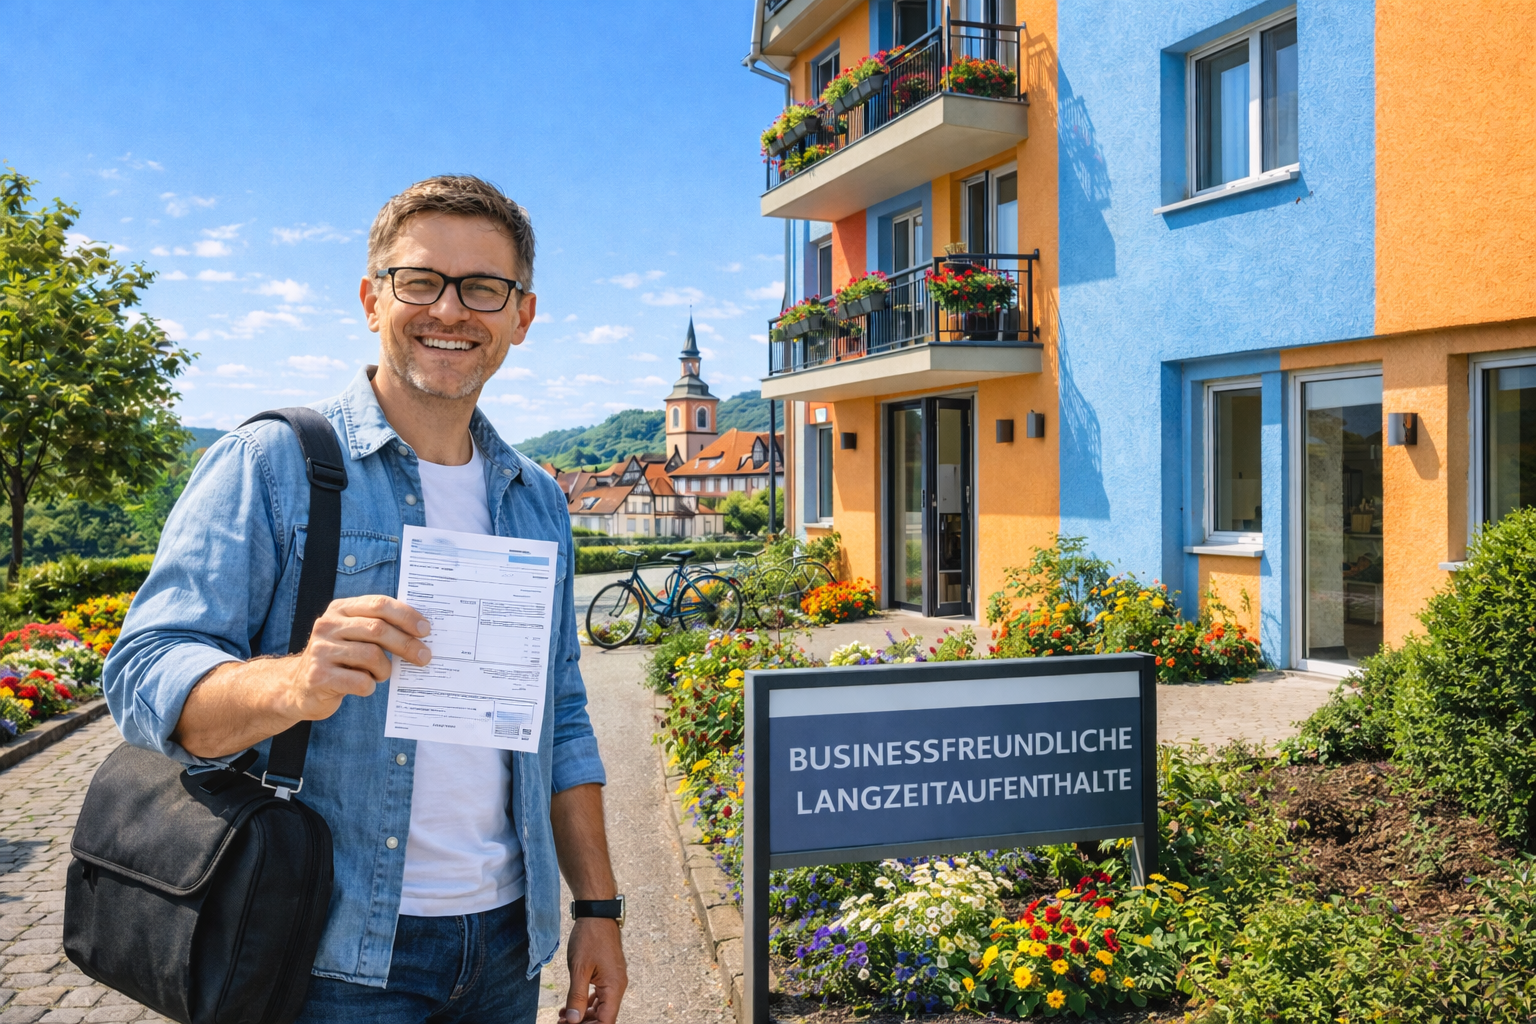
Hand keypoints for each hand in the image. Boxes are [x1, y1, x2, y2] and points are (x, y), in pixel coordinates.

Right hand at [173, 595, 434, 757]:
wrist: (297, 688)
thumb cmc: (338, 661)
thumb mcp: (353, 636)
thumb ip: (379, 628)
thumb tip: (422, 633)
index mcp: (339, 610)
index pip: (379, 604)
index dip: (406, 616)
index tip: (426, 630)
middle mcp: (327, 625)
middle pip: (379, 629)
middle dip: (407, 644)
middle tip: (424, 657)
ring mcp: (320, 650)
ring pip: (372, 656)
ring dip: (385, 670)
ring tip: (381, 675)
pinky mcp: (318, 676)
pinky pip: (360, 681)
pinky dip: (370, 686)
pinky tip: (364, 686)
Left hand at [562, 917, 625, 1023]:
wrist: (596, 914)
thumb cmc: (589, 938)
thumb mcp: (579, 969)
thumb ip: (576, 997)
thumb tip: (573, 1021)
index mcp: (614, 987)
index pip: (606, 1021)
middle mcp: (618, 986)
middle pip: (604, 1016)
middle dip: (584, 1022)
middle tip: (561, 1021)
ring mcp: (614, 980)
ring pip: (601, 1007)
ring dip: (583, 1014)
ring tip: (563, 1016)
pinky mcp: (608, 974)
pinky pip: (600, 995)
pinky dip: (586, 1003)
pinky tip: (571, 1005)